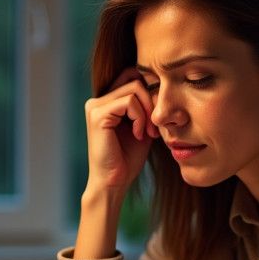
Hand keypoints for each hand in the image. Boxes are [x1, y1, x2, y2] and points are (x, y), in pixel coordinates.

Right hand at [84, 67, 158, 193]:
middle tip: (156, 127)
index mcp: (106, 101)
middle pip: (135, 79)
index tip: (157, 119)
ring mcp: (95, 106)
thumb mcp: (142, 126)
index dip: (150, 92)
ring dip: (148, 111)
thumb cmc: (127, 159)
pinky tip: (139, 135)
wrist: (114, 182)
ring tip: (148, 133)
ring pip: (135, 88)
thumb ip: (147, 106)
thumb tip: (163, 85)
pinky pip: (129, 101)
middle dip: (152, 101)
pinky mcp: (98, 114)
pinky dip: (140, 117)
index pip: (132, 77)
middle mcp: (97, 100)